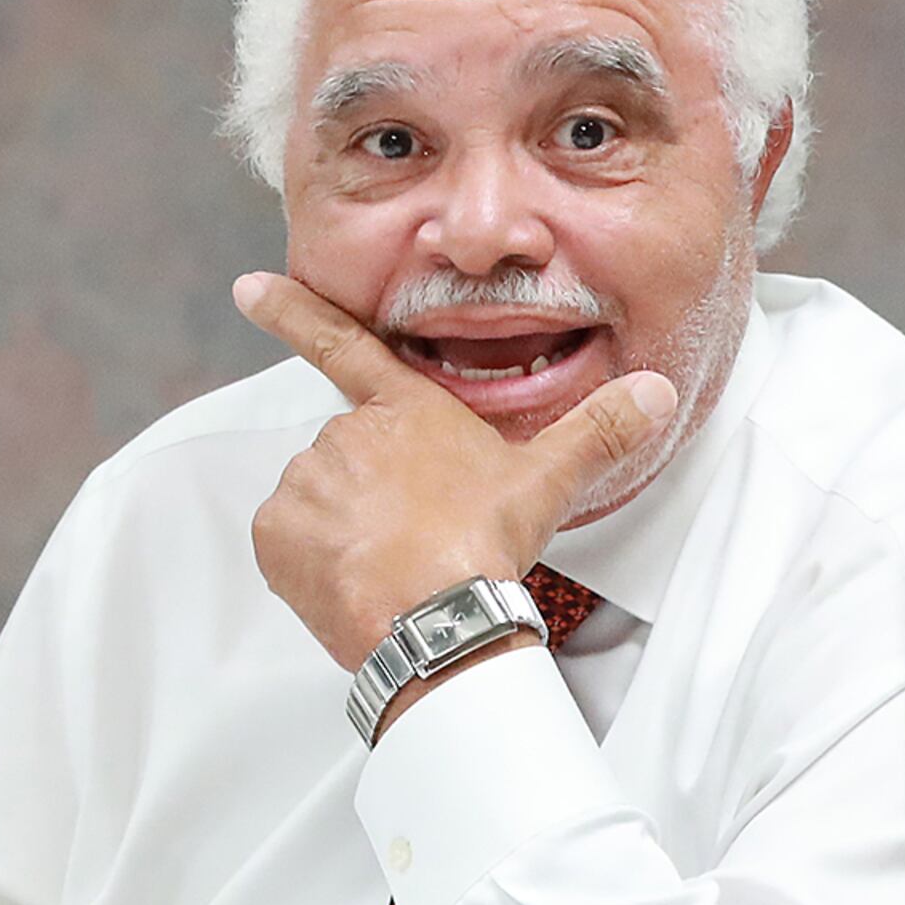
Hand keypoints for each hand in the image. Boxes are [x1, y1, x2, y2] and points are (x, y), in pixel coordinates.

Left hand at [235, 271, 676, 672]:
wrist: (437, 617)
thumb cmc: (487, 542)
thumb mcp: (549, 482)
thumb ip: (601, 430)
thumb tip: (657, 390)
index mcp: (406, 410)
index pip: (341, 345)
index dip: (293, 312)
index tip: (247, 287)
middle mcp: (344, 436)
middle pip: (353, 455)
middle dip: (378, 489)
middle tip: (425, 534)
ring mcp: (304, 483)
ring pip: (322, 499)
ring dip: (350, 526)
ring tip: (398, 564)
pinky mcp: (277, 534)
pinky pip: (291, 542)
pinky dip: (318, 561)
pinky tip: (359, 579)